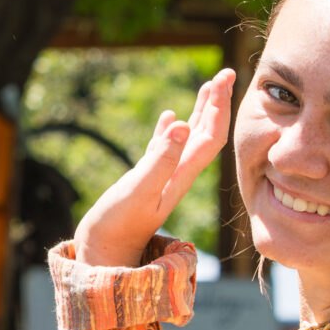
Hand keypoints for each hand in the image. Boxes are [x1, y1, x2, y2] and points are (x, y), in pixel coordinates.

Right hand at [72, 69, 233, 268]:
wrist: (104, 255)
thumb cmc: (118, 225)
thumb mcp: (139, 189)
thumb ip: (161, 158)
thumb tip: (181, 123)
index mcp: (183, 174)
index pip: (212, 135)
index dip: (220, 106)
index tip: (224, 78)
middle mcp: (178, 174)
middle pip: (207, 133)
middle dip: (217, 104)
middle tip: (225, 74)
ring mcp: (162, 177)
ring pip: (188, 138)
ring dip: (200, 112)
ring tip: (208, 87)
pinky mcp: (145, 181)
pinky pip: (164, 149)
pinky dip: (169, 130)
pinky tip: (168, 116)